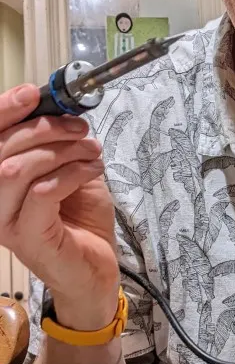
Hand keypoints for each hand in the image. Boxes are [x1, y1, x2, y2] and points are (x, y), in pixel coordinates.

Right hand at [0, 84, 119, 328]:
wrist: (96, 269)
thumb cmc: (80, 221)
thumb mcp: (67, 170)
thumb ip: (55, 143)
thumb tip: (58, 108)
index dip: (3, 111)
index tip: (31, 94)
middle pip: (1, 148)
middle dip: (44, 128)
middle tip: (78, 129)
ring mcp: (7, 221)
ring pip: (16, 169)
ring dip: (60, 151)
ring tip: (90, 150)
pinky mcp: (29, 236)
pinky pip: (43, 192)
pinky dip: (70, 173)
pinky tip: (90, 170)